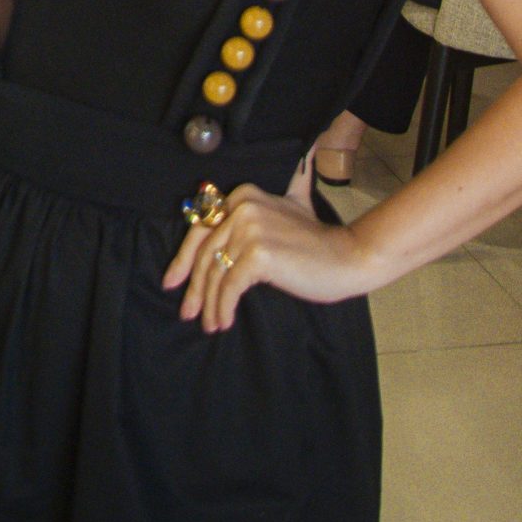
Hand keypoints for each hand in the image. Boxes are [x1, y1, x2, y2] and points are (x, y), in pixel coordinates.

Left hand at [162, 185, 373, 331]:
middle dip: (193, 287)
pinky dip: (223, 308)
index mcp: (243, 196)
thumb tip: (233, 202)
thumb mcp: (288, 209)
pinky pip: (230, 287)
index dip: (183, 259)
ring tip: (210, 324)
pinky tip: (224, 322)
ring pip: (215, 273)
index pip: (201, 229)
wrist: (349, 257)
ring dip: (209, 304)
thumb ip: (263, 204)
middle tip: (187, 313)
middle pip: (205, 253)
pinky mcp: (258, 254)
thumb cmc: (317, 242)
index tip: (173, 282)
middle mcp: (243, 207)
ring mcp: (250, 229)